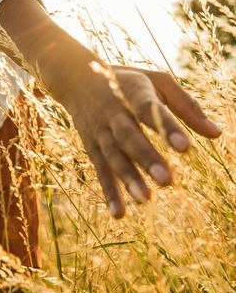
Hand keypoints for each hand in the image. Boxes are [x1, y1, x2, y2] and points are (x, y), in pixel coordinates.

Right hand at [0, 0, 220, 217]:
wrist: (76, 78)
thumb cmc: (125, 80)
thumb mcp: (156, 81)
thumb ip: (186, 106)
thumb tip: (217, 134)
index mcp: (133, 92)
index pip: (148, 109)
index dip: (165, 128)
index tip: (185, 148)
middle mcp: (113, 112)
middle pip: (128, 136)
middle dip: (145, 157)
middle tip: (167, 180)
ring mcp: (99, 130)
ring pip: (112, 155)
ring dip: (127, 178)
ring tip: (145, 200)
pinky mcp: (91, 146)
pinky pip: (100, 169)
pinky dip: (108, 191)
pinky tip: (119, 214)